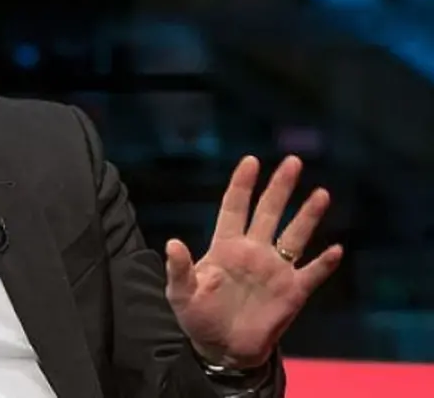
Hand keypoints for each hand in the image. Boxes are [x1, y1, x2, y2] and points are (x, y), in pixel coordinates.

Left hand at [164, 156, 342, 368]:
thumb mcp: (180, 294)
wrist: (223, 348)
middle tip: (293, 161)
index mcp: (225, 247)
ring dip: (308, 216)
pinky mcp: (292, 292)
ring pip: (295, 236)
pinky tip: (335, 249)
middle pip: (268, 212)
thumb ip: (179, 269)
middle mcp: (253, 251)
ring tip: (321, 194)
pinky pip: (312, 273)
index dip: (242, 185)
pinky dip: (324, 263)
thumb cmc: (198, 316)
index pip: (234, 207)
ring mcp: (275, 270)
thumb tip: (172, 243)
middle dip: (280, 188)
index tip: (251, 161)